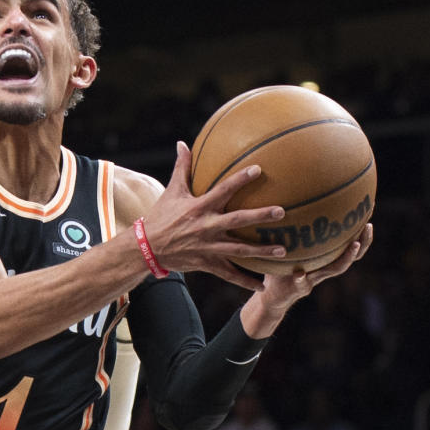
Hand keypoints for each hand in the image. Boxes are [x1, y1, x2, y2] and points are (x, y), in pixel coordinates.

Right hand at [141, 143, 289, 290]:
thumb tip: (182, 143)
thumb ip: (182, 167)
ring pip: (239, 250)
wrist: (146, 248)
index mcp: (199, 207)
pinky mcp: (206, 264)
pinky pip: (229, 274)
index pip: (223, 189)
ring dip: (261, 251)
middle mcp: (206, 227)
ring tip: (283, 249)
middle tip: (281, 212)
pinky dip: (245, 281)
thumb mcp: (172, 191)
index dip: (240, 179)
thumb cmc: (160, 216)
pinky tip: (261, 285)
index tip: (259, 169)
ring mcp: (207, 247)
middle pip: (237, 221)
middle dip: (260, 216)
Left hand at [240, 223, 373, 337]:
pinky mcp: (299, 288)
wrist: (274, 293)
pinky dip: (301, 279)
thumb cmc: (282, 264)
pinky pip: (302, 284)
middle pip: (351, 256)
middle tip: (368, 227)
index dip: (360, 230)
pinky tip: (300, 274)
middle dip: (362, 242)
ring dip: (346, 258)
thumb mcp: (289, 243)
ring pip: (335, 269)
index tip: (369, 210)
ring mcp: (314, 279)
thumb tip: (295, 197)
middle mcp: (324, 268)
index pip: (349, 242)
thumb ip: (294, 227)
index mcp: (325, 257)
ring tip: (353, 246)